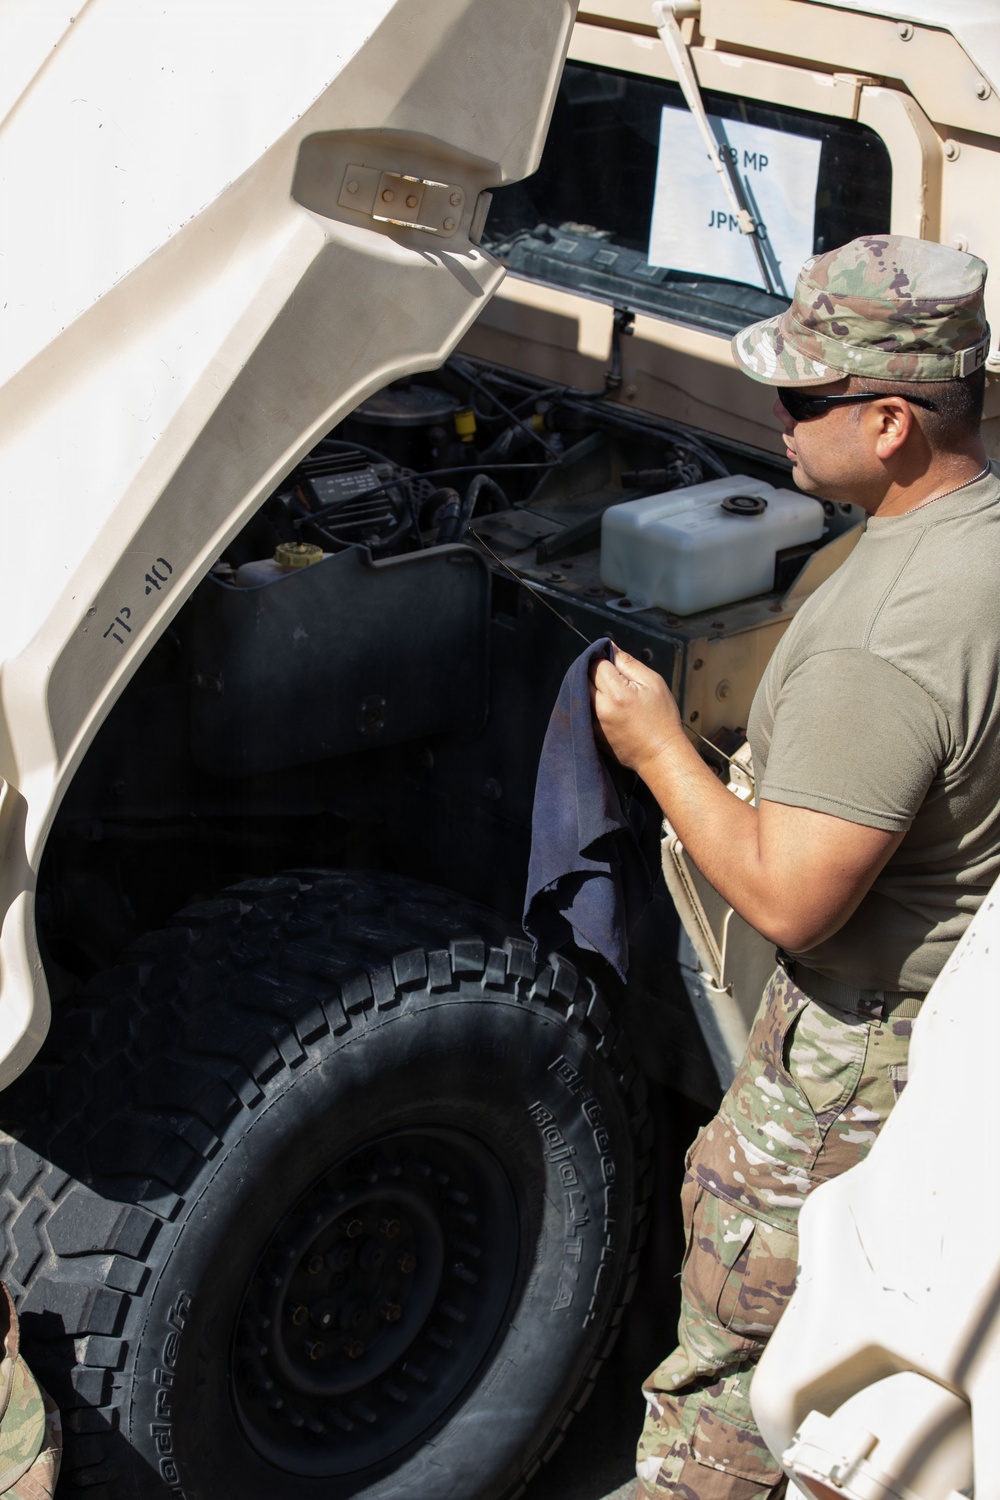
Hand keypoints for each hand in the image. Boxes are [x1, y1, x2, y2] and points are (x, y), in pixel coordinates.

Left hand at [589, 646, 683, 774]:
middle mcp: (599, 708)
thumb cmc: (662, 719)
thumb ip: (629, 664)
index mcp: (616, 693)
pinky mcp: (590, 733)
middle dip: (594, 671)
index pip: (597, 664)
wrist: (660, 755)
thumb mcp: (653, 683)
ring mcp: (592, 722)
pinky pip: (581, 709)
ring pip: (579, 692)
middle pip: (583, 676)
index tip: (615, 664)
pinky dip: (588, 702)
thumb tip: (611, 648)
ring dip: (588, 686)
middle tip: (611, 676)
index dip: (605, 659)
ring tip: (608, 690)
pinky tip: (605, 705)